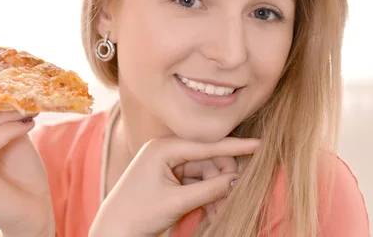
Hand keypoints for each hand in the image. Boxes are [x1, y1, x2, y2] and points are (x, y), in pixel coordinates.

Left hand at [89, 136, 259, 236]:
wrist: (113, 232)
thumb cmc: (139, 215)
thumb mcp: (177, 202)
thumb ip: (209, 189)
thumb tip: (236, 179)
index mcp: (163, 148)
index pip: (206, 144)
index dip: (234, 146)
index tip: (259, 144)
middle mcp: (165, 151)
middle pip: (207, 158)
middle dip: (223, 178)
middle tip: (236, 196)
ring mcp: (166, 164)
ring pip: (204, 172)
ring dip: (216, 190)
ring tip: (222, 212)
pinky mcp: (169, 178)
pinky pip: (195, 182)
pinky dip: (206, 195)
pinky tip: (215, 211)